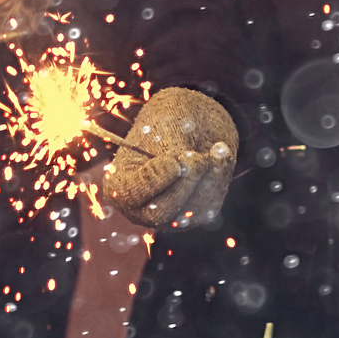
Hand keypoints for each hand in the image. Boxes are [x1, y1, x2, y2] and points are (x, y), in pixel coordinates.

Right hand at [101, 88, 239, 228]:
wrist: (192, 121)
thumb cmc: (168, 122)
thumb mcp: (165, 129)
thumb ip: (172, 152)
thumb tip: (188, 171)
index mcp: (119, 184)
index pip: (130, 194)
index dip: (153, 180)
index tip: (174, 161)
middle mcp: (139, 208)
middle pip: (160, 212)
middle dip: (184, 183)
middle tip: (198, 157)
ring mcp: (168, 215)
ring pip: (189, 212)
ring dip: (208, 178)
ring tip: (216, 148)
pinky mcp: (194, 215)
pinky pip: (209, 207)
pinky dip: (218, 179)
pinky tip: (219, 157)